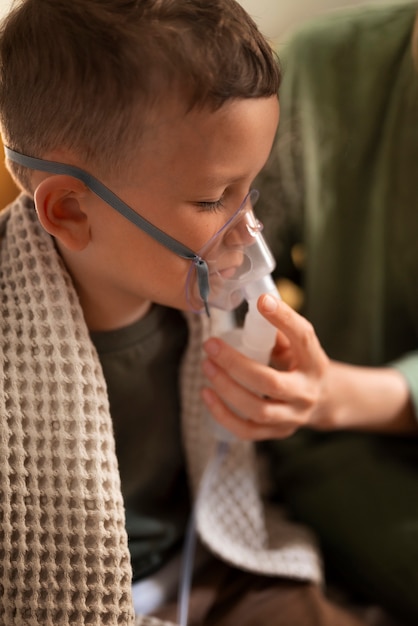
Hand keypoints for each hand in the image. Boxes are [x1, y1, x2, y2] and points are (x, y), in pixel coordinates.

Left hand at [201, 294, 330, 439]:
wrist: (324, 401)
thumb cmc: (302, 364)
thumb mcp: (299, 345)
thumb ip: (278, 330)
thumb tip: (253, 307)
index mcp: (314, 362)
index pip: (303, 338)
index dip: (284, 319)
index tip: (262, 301)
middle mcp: (307, 392)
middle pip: (270, 382)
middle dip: (236, 364)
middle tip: (211, 345)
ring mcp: (293, 417)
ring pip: (258, 410)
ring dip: (226, 388)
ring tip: (206, 366)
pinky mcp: (277, 433)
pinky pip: (247, 431)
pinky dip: (223, 414)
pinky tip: (206, 394)